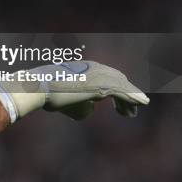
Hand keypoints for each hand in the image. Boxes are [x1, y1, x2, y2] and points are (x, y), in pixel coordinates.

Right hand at [0, 60, 149, 122]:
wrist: (39, 88)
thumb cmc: (48, 94)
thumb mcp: (66, 100)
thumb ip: (81, 103)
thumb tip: (91, 107)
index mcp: (85, 68)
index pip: (106, 77)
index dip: (115, 91)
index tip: (116, 104)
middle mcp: (94, 68)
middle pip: (117, 80)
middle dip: (125, 94)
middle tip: (129, 111)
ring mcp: (98, 76)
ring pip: (122, 86)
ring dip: (130, 100)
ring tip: (133, 114)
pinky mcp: (101, 86)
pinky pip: (123, 92)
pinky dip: (133, 98)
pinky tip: (142, 104)